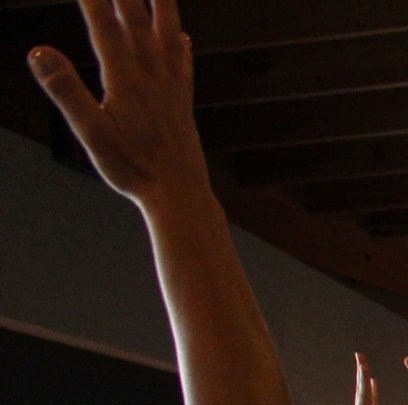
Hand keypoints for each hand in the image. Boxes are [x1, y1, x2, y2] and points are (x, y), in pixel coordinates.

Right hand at [29, 0, 208, 207]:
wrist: (181, 197)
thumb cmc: (134, 170)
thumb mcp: (91, 132)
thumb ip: (66, 90)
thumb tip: (38, 52)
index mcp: (125, 80)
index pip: (103, 25)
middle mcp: (151, 78)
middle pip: (136, 21)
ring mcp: (170, 90)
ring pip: (166, 36)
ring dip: (161, 6)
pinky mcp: (182, 106)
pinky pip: (182, 67)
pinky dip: (180, 47)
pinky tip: (182, 37)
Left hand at [335, 353, 380, 404]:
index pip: (362, 391)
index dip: (362, 376)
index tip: (361, 360)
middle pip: (361, 387)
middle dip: (361, 371)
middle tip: (359, 355)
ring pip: (364, 392)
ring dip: (365, 378)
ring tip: (365, 365)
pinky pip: (371, 400)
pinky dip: (372, 391)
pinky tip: (373, 384)